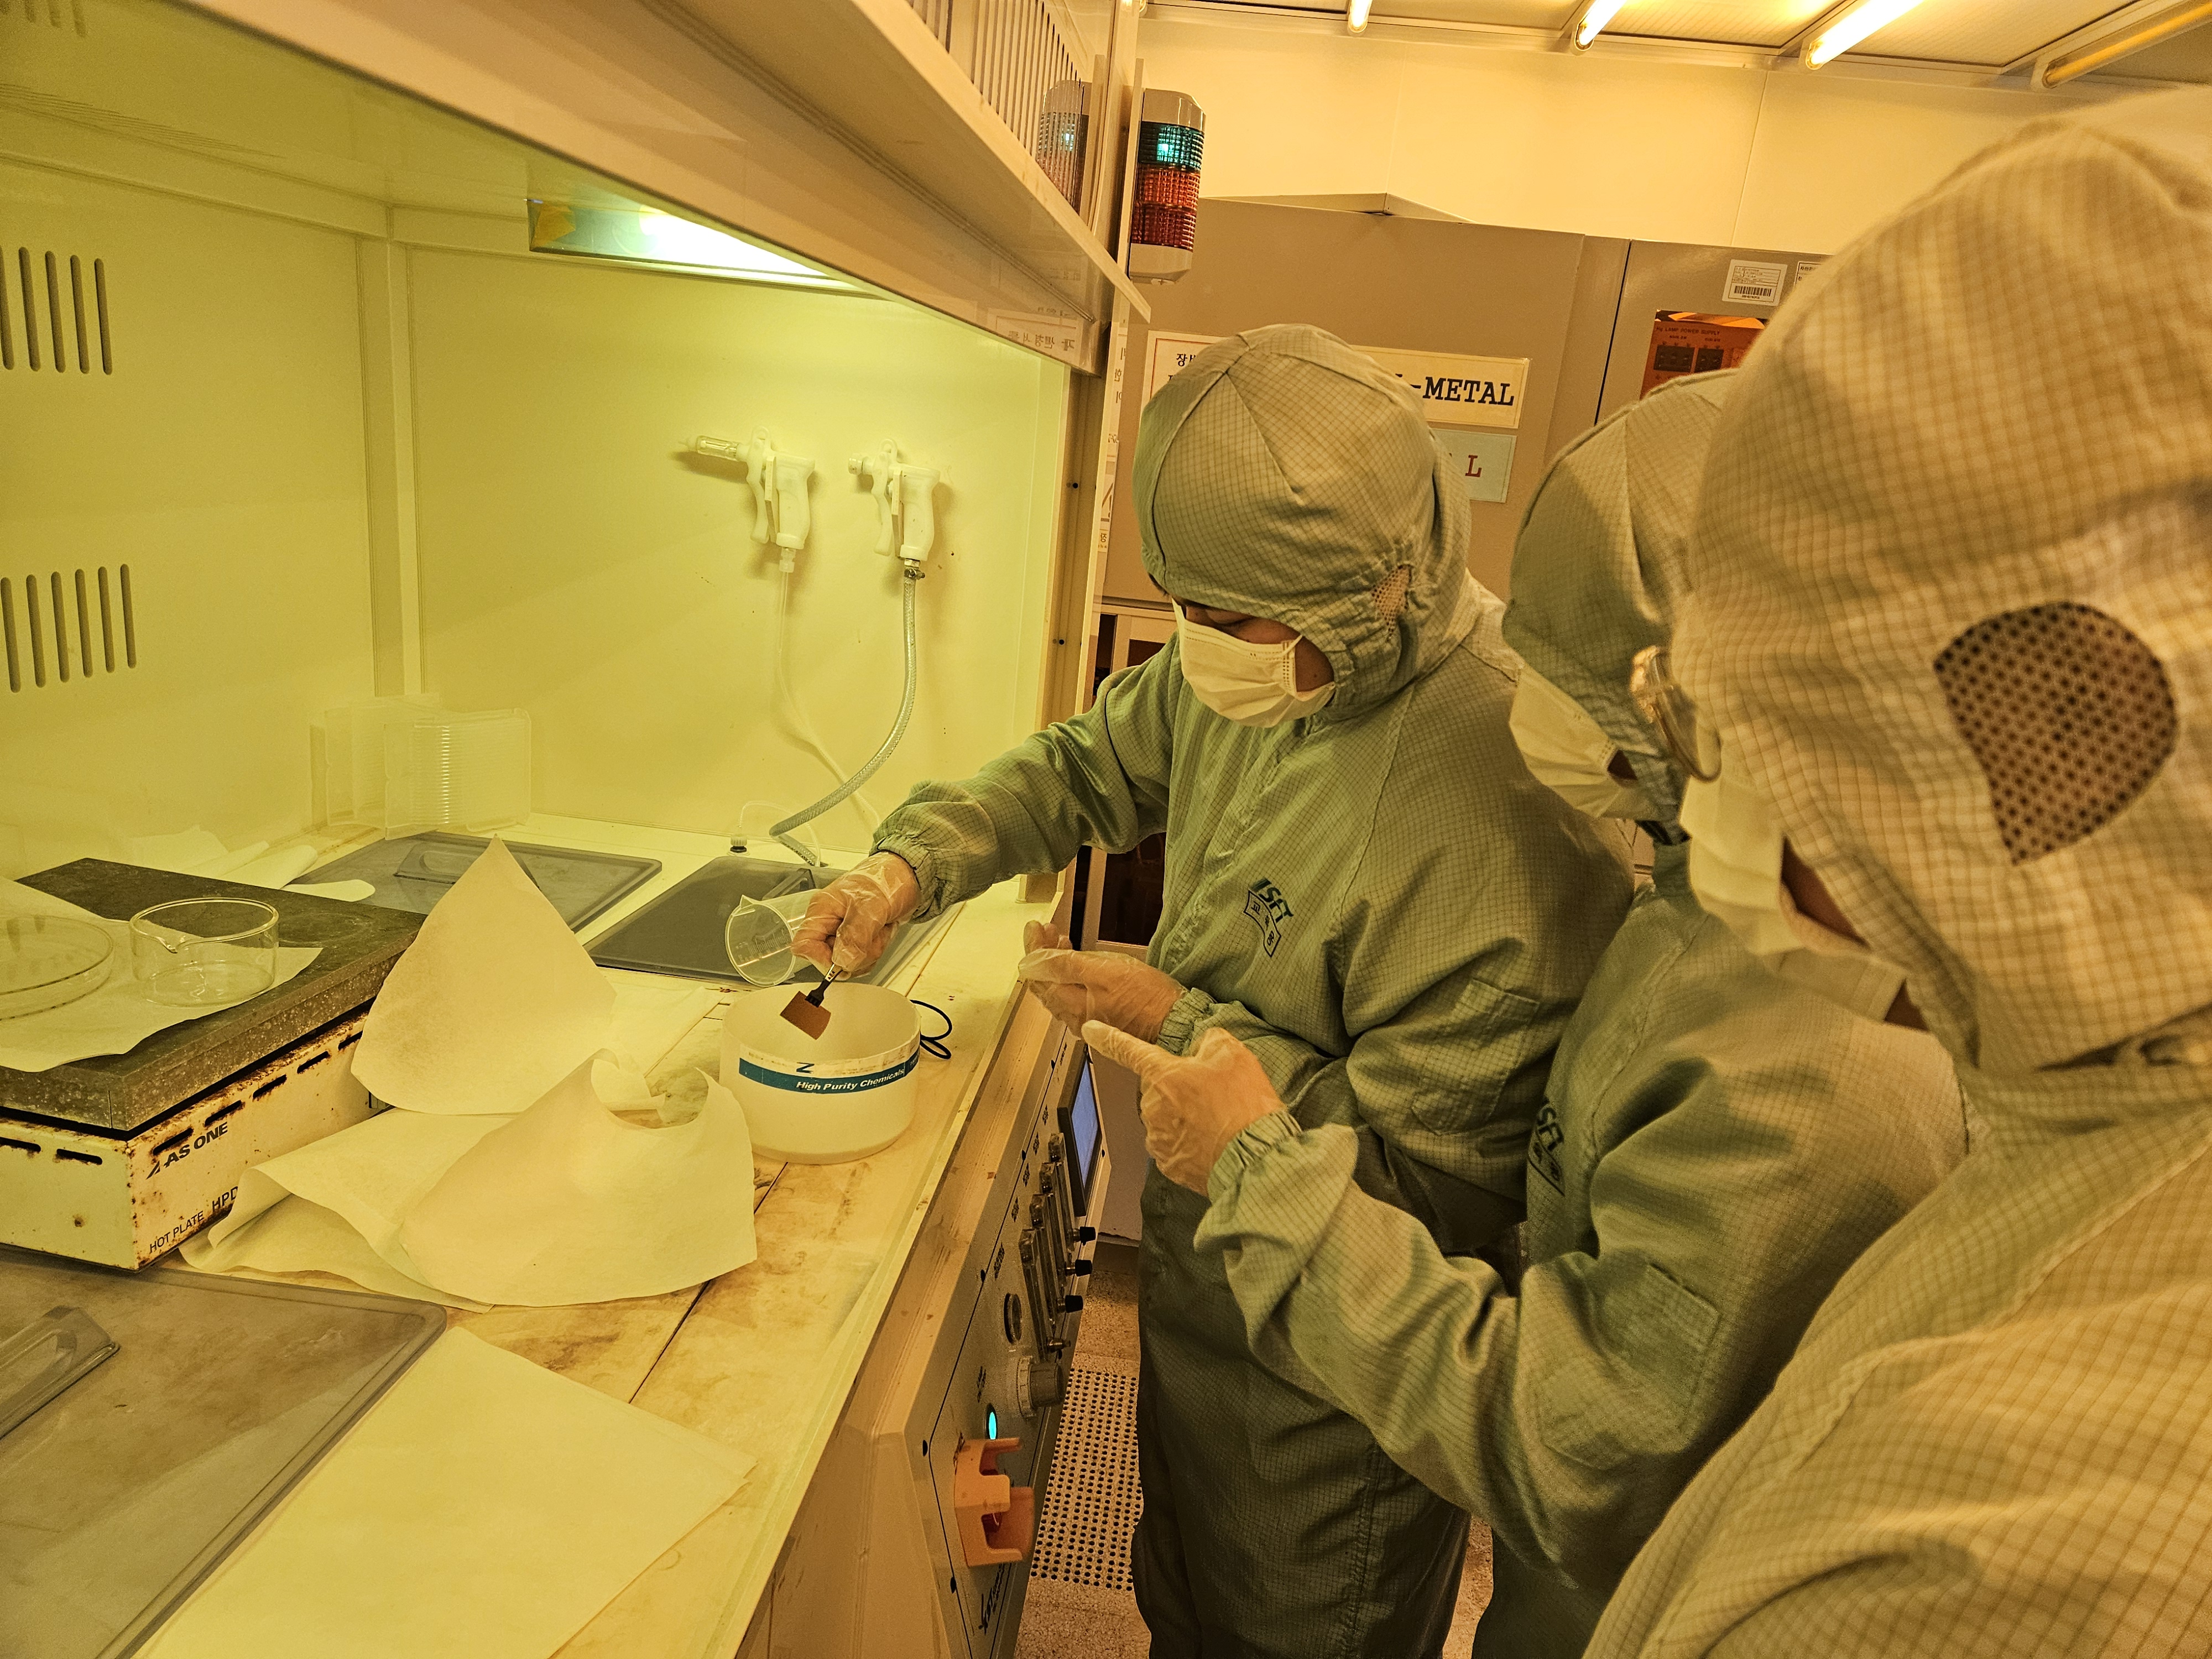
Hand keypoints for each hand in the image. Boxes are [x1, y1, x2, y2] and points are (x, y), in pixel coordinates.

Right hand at [791, 852, 920, 976]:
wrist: (906, 878)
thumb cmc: (886, 881)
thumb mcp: (871, 906)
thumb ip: (855, 934)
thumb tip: (842, 961)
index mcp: (822, 910)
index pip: (803, 945)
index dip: (820, 958)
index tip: (843, 959)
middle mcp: (829, 923)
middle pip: (828, 959)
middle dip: (854, 955)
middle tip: (871, 936)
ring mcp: (843, 932)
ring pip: (847, 963)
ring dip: (869, 953)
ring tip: (878, 929)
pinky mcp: (857, 939)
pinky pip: (861, 959)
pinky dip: (875, 951)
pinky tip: (882, 933)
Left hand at [1017, 923, 1184, 1041]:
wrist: (1175, 1020)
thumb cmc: (1147, 996)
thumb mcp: (1105, 971)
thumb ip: (1065, 966)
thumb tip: (1030, 961)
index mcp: (1070, 1004)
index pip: (1037, 975)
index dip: (1033, 947)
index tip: (1035, 926)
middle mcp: (1072, 1017)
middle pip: (1045, 983)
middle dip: (1042, 952)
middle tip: (1047, 930)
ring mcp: (1086, 1019)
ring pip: (1058, 989)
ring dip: (1055, 963)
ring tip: (1061, 941)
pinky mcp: (1100, 1018)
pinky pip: (1072, 996)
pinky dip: (1069, 976)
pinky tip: (1078, 964)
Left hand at [1082, 1021, 1284, 1193]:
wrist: (1253, 1157)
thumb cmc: (1242, 1106)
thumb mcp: (1233, 1054)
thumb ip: (1209, 1041)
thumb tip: (1202, 1047)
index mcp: (1162, 1074)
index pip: (1126, 1049)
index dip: (1107, 1037)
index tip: (1090, 1030)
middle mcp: (1152, 1106)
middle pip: (1158, 1088)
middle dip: (1180, 1087)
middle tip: (1213, 1094)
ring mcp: (1158, 1138)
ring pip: (1166, 1118)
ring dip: (1186, 1117)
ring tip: (1219, 1120)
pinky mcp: (1169, 1165)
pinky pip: (1174, 1146)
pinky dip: (1191, 1143)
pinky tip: (1214, 1141)